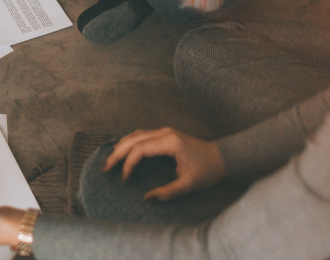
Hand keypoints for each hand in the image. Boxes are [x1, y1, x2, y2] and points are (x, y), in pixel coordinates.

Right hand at [103, 128, 226, 200]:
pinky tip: (122, 149)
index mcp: (170, 142)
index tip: (125, 179)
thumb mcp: (189, 185)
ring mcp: (164, 131)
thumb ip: (168, 192)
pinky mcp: (165, 134)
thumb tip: (146, 199)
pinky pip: (141, 134)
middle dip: (117, 154)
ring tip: (110, 160)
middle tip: (105, 168)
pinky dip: (129, 142)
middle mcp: (164, 133)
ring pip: (135, 135)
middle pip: (133, 140)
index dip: (129, 164)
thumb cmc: (208, 170)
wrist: (223, 157)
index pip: (140, 149)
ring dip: (121, 146)